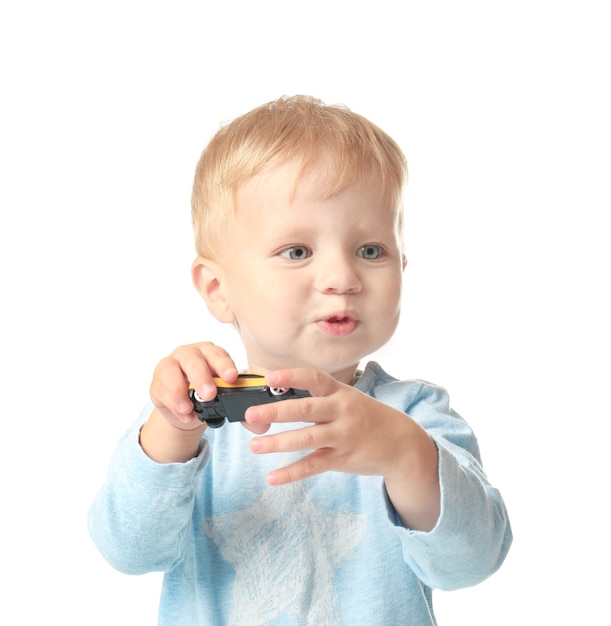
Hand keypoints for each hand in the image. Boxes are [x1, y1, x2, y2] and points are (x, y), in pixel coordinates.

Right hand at [150, 342, 238, 430]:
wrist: (187, 409)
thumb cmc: (205, 391)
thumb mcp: (219, 388)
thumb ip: (226, 388)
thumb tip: (237, 393)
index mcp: (208, 351)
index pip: (216, 354)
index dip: (224, 365)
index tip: (231, 377)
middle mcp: (187, 354)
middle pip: (192, 359)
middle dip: (201, 377)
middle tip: (209, 394)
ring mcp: (169, 366)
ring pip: (170, 370)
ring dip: (180, 390)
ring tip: (189, 408)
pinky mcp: (156, 383)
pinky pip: (161, 390)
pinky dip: (173, 404)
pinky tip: (184, 414)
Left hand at [245, 368, 414, 482]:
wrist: (402, 443)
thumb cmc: (366, 417)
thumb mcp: (347, 399)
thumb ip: (319, 400)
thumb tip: (278, 399)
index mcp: (340, 392)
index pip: (314, 379)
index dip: (292, 376)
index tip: (270, 377)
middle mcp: (342, 411)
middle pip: (306, 409)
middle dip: (276, 412)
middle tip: (251, 414)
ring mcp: (343, 436)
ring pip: (307, 439)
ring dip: (278, 443)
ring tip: (254, 446)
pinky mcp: (343, 458)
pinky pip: (313, 465)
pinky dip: (292, 472)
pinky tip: (272, 477)